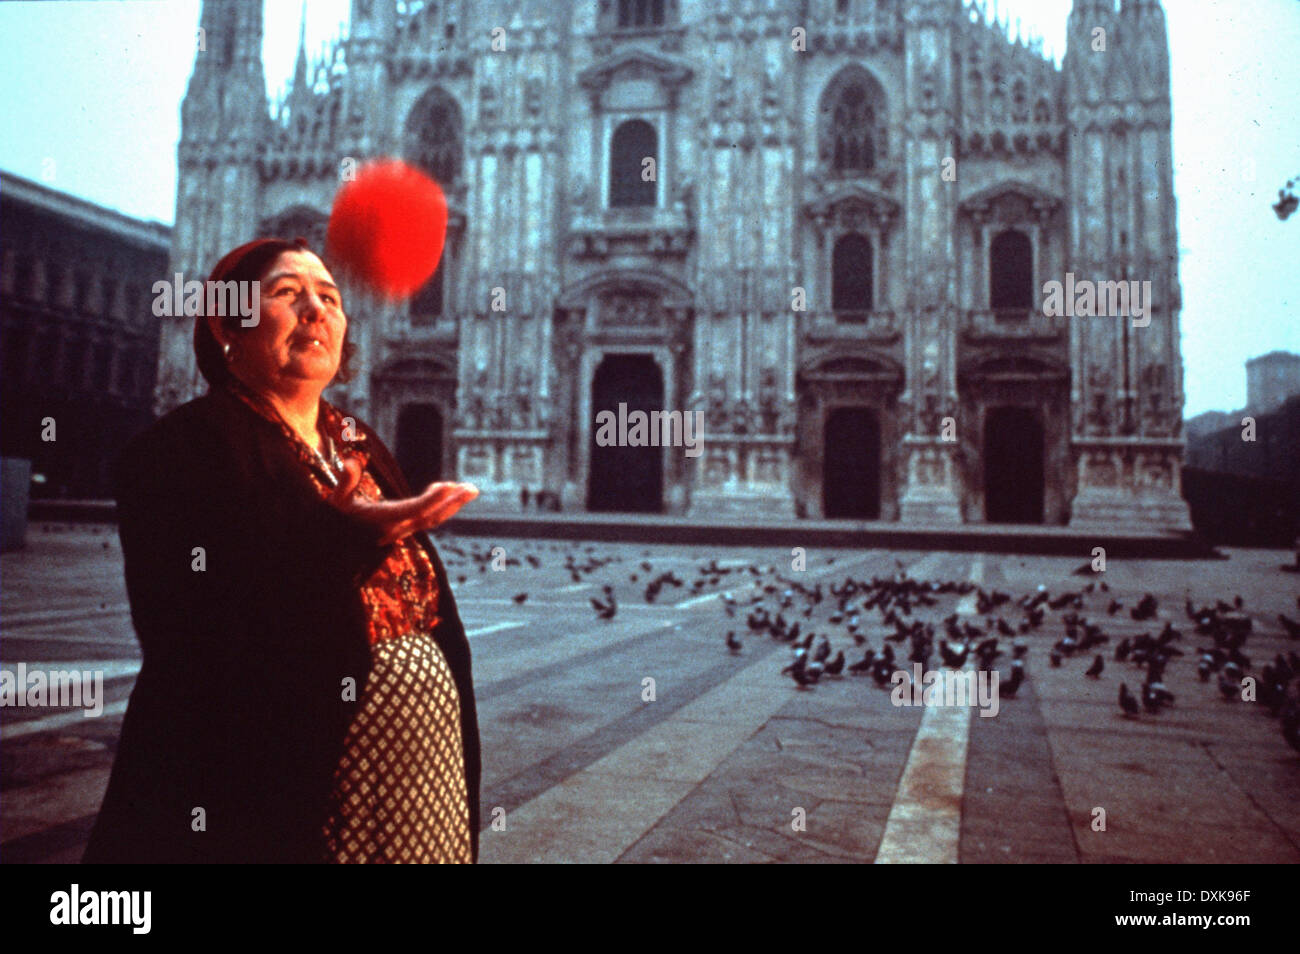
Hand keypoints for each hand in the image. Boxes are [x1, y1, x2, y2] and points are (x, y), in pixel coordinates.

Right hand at [328, 457, 478, 544]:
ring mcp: (404, 529)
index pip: (413, 510)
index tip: (448, 486)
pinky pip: (431, 518)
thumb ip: (345, 482)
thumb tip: (350, 462)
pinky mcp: (407, 527)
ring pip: (434, 518)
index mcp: (383, 520)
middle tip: (473, 488)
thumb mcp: (337, 500)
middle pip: (431, 516)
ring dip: (454, 504)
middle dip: (453, 503)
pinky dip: (444, 506)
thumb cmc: (338, 517)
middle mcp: (397, 528)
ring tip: (470, 489)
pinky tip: (452, 491)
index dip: (432, 499)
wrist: (339, 544)